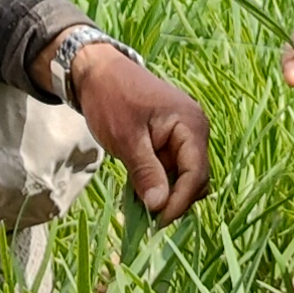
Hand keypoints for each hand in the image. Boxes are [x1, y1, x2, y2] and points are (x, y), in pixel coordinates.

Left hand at [70, 45, 213, 219]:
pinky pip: (172, 169)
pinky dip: (158, 183)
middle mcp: (195, 130)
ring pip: (184, 177)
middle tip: (146, 218)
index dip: (179, 201)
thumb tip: (159, 207)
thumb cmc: (111, 99)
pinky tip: (139, 191)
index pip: (196, 173)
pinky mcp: (171, 140)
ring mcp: (184, 135)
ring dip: (165, 193)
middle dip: (174, 200)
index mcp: (191, 124)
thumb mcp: (126, 139)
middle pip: (195, 179)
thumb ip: (146, 172)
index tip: (157, 221)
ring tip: (139, 205)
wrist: (97, 72)